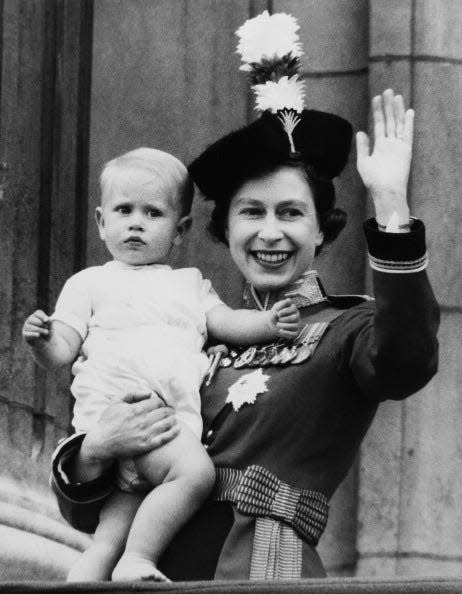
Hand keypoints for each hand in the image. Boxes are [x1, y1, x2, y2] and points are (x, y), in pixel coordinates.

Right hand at [23, 310, 49, 341]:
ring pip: (30, 327)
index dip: (42, 316)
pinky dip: (33, 334)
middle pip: (31, 319)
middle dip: (40, 323)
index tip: (46, 320)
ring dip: (40, 329)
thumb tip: (46, 320)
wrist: (45, 342)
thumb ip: (49, 322)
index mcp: (36, 316)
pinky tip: (38, 335)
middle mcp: (29, 320)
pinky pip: (27, 334)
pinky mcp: (25, 334)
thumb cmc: (47, 332)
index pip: (38, 313)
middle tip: (46, 327)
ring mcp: (26, 327)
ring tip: (46, 332)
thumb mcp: (51, 327)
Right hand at [81, 392, 178, 463]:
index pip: (157, 402)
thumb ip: (133, 392)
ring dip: (173, 419)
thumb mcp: (116, 402)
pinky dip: (173, 432)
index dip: (160, 402)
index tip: (160, 404)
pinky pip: (164, 438)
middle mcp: (142, 421)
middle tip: (170, 411)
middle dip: (169, 410)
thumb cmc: (108, 421)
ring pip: (167, 423)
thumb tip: (149, 393)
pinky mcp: (146, 445)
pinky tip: (178, 428)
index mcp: (136, 409)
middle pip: (165, 412)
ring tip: (173, 418)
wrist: (101, 443)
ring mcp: (145, 434)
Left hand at [271, 298, 300, 338]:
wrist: (273, 322)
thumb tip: (288, 300)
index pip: (293, 308)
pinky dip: (285, 333)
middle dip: (285, 319)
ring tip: (277, 325)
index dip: (285, 311)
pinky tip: (279, 331)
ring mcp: (297, 324)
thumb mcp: (276, 307)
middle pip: (295, 317)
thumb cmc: (275, 313)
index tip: (278, 313)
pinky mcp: (295, 332)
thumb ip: (281, 304)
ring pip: (295, 326)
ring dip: (284, 326)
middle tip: (278, 319)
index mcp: (293, 308)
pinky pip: (293, 334)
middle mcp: (297, 316)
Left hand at [356, 88, 413, 225]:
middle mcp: (390, 144)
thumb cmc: (373, 181)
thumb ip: (363, 147)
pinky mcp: (406, 150)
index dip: (378, 111)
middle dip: (388, 106)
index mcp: (380, 146)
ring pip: (398, 124)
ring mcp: (398, 146)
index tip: (376, 98)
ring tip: (396, 96)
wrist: (385, 191)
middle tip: (387, 90)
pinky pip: (407, 134)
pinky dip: (408, 123)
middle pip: (390, 120)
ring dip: (397, 110)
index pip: (379, 124)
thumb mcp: (364, 162)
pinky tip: (408, 111)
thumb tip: (361, 131)